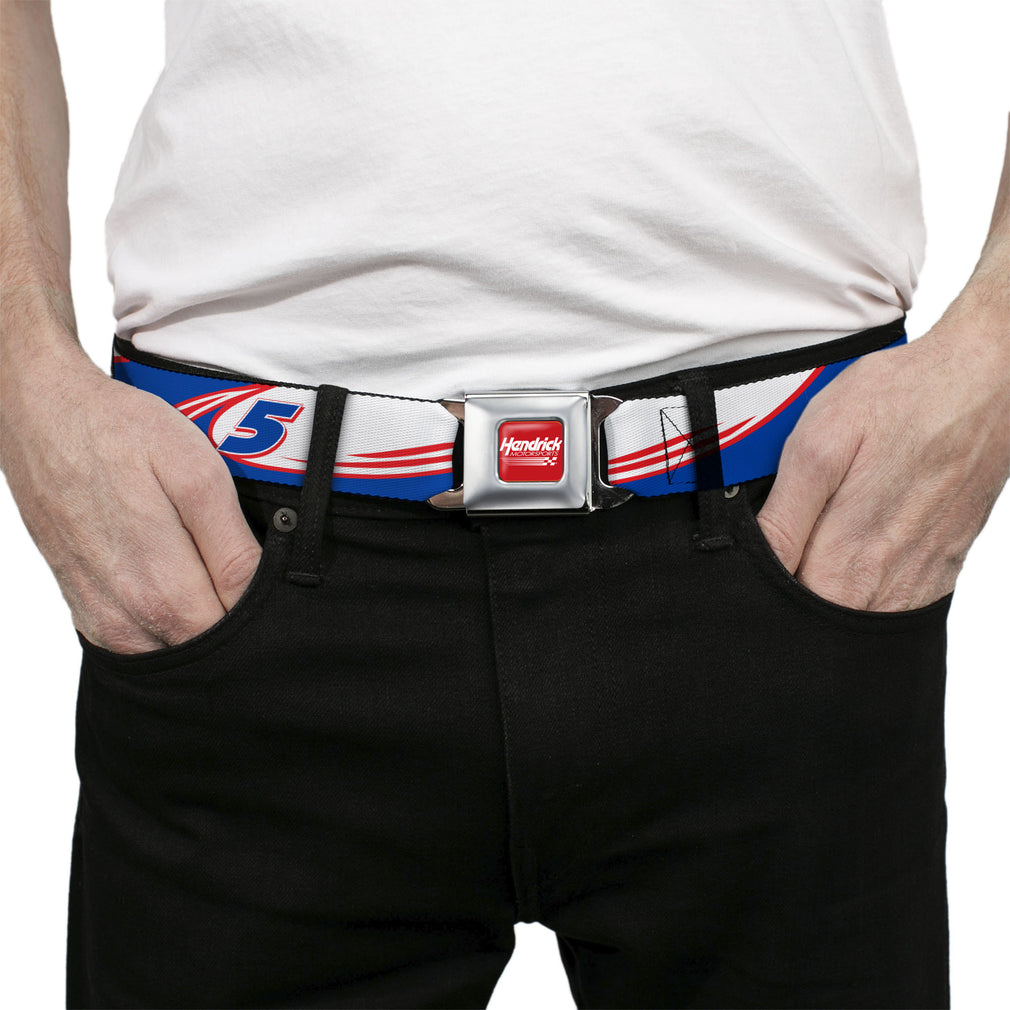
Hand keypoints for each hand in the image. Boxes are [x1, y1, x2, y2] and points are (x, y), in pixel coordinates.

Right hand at [1, 344, 261, 652]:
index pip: (236, 634)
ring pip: (174, 650)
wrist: (44, 416)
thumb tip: (260, 593)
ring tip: (204, 569)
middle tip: (237, 567)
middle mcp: (128, 615)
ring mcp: (102, 617)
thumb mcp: (197, 475)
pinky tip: (172, 578)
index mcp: (163, 588)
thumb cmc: (120, 435)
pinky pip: (140, 642)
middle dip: (234, 619)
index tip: (272, 581)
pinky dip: (165, 622)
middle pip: (206, 647)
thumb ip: (231, 547)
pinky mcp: (86, 610)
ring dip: (199, 622)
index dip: (264, 611)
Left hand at [756, 298, 1009, 612]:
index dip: (758, 581)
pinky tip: (865, 530)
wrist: (985, 385)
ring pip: (846, 610)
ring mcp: (913, 587)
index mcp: (842, 568)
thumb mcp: (817, 447)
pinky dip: (865, 575)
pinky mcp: (935, 575)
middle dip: (791, 580)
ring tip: (833, 524)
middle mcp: (880, 590)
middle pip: (810, 614)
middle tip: (799, 526)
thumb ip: (782, 519)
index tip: (758, 549)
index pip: (779, 610)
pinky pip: (885, 599)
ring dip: (828, 576)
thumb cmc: (903, 404)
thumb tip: (752, 559)